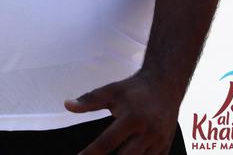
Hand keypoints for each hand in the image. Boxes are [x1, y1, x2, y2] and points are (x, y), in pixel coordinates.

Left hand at [64, 71, 180, 154]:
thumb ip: (89, 100)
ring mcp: (159, 142)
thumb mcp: (111, 90)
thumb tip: (67, 105)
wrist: (165, 84)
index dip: (91, 153)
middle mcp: (147, 132)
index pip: (107, 141)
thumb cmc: (134, 89)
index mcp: (132, 118)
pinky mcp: (165, 148)